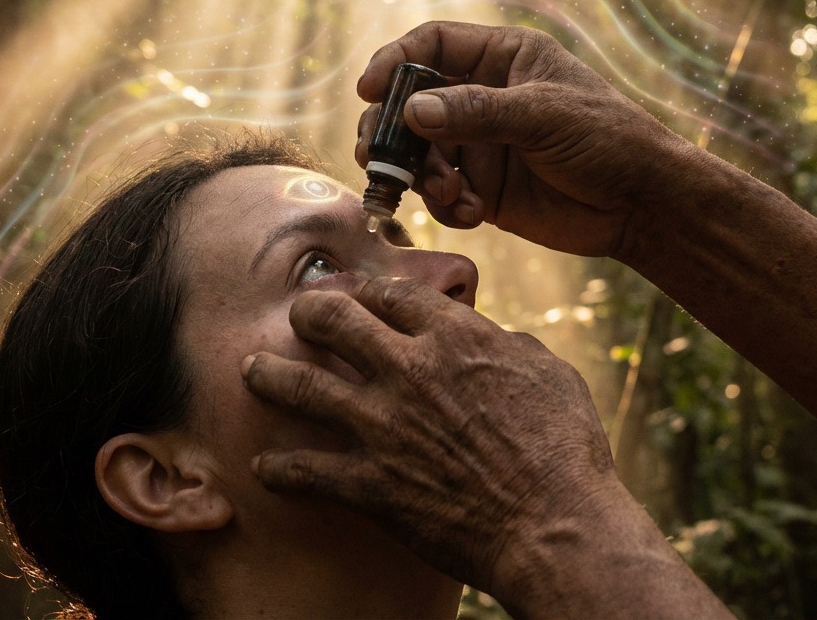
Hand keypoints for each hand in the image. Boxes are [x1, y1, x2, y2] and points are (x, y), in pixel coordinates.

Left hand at [240, 276, 621, 607]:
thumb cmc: (565, 449)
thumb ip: (508, 345)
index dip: (363, 288)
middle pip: (333, 320)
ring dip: (269, 375)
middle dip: (307, 312)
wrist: (554, 526)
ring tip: (251, 371)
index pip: (389, 293)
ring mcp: (384, 426)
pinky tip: (262, 464)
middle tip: (297, 317)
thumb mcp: (550, 372)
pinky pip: (306, 470)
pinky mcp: (372, 483)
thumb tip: (491, 336)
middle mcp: (409, 370)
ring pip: (303, 385)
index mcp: (455, 337)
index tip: (351, 293)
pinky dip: (279, 467)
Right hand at [356, 20, 685, 256]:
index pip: (432, 44)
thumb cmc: (607, 139)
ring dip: (419, 175)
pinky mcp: (481, 189)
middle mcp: (483, 97)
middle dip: (390, 130)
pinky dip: (444, 205)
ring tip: (448, 193)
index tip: (369, 90)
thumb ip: (477, 112)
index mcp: (503, 58)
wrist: (642, 206)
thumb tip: (412, 112)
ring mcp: (479, 145)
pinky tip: (471, 215)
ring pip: (418, 152)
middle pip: (410, 102)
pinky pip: (439, 194)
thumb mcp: (544, 116)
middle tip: (378, 156)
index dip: (394, 61)